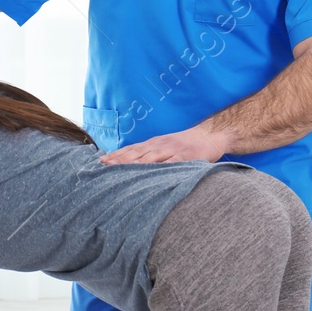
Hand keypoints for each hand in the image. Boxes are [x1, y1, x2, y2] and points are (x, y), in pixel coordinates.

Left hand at [100, 125, 228, 163]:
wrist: (210, 135)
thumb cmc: (185, 144)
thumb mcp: (165, 145)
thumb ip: (151, 154)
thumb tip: (132, 163)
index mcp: (154, 143)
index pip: (131, 149)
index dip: (116, 155)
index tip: (101, 161)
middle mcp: (159, 145)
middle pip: (136, 153)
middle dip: (119, 160)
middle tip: (104, 166)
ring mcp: (172, 151)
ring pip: (149, 158)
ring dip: (134, 164)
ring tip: (120, 170)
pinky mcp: (185, 158)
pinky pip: (171, 164)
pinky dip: (160, 169)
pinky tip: (151, 175)